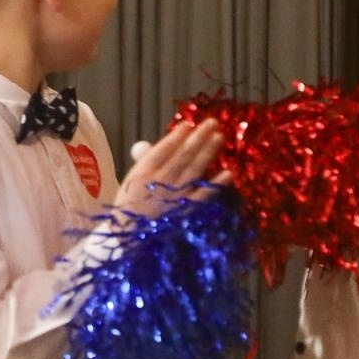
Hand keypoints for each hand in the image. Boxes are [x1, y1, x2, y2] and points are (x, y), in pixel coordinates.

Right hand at [112, 119, 226, 217]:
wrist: (129, 236)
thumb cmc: (130, 205)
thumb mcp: (131, 180)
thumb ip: (143, 161)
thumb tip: (151, 144)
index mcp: (143, 172)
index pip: (163, 149)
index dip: (177, 135)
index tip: (189, 123)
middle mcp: (160, 181)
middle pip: (183, 155)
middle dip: (198, 137)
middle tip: (212, 122)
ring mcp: (175, 196)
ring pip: (195, 169)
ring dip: (208, 152)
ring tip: (219, 136)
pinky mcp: (187, 211)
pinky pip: (204, 195)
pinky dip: (217, 184)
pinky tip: (228, 172)